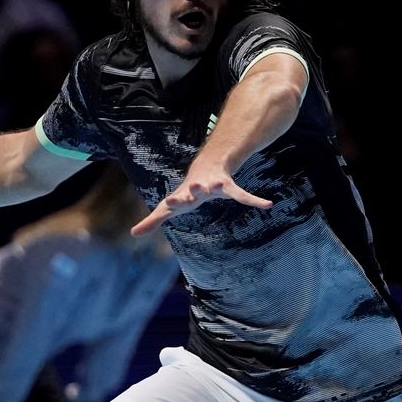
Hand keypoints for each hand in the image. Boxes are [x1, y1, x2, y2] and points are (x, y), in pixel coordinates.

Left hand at [131, 159, 270, 235]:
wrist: (205, 167)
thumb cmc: (185, 192)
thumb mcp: (169, 207)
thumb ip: (152, 220)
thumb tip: (133, 234)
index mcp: (184, 195)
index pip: (178, 198)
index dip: (175, 200)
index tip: (170, 200)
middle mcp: (199, 188)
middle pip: (198, 189)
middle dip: (197, 189)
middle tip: (197, 188)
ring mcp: (214, 186)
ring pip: (219, 187)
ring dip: (220, 187)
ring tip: (222, 187)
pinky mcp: (228, 187)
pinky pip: (243, 194)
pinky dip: (255, 200)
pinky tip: (268, 205)